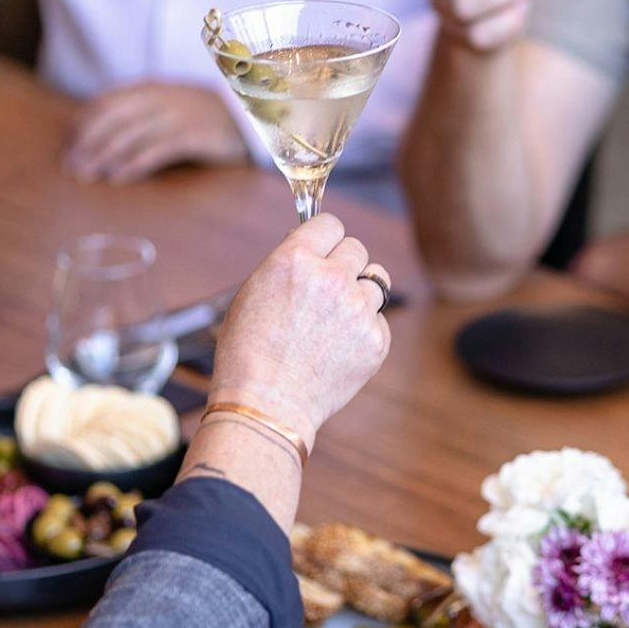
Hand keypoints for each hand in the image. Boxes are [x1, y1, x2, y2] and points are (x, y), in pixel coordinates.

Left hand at [63, 82, 248, 183]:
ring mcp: (178, 116)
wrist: (252, 118)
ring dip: (103, 157)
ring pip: (130, 135)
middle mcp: (161, 99)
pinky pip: (156, 150)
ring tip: (87, 176)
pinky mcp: (194, 136)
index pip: (106, 102)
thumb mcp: (170, 108)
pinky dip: (133, 165)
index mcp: (150, 89)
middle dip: (87, 144)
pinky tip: (117, 179)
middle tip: (70, 168)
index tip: (68, 146)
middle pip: (113, 119)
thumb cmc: (204, 119)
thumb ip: (140, 115)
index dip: (84, 124)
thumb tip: (100, 138)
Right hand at [209, 214, 391, 447]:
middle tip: (327, 289)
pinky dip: (365, 330)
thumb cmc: (249, 351)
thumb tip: (310, 244)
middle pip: (357, 248)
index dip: (325, 238)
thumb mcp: (254, 292)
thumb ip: (287, 264)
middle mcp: (331, 278)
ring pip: (377, 280)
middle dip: (343, 264)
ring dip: (360, 293)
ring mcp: (358, 309)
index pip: (330, 223)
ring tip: (335, 320)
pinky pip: (379, 320)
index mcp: (295, 259)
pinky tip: (339, 348)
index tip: (322, 250)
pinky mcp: (376, 340)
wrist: (266, 403)